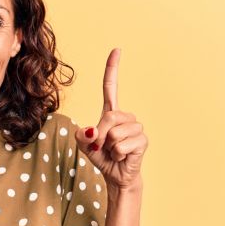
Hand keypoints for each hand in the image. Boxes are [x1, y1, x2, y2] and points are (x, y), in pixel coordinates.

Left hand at [74, 48, 147, 190]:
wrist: (115, 175)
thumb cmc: (101, 156)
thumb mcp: (84, 145)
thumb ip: (82, 136)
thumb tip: (92, 132)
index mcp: (110, 112)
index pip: (111, 87)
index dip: (113, 68)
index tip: (117, 50)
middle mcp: (125, 116)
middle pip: (109, 117)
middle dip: (101, 134)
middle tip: (102, 146)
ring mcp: (136, 127)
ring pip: (115, 133)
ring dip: (109, 146)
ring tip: (114, 151)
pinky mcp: (142, 140)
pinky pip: (122, 145)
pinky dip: (117, 154)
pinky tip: (122, 156)